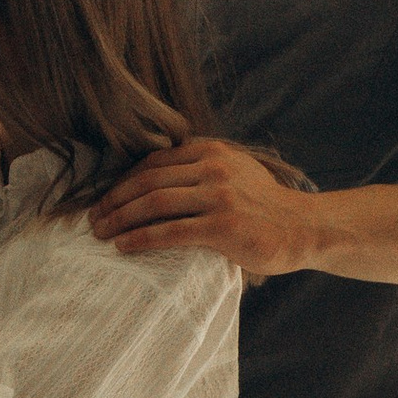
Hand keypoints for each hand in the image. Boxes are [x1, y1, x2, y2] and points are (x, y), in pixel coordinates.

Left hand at [89, 138, 320, 277]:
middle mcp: (213, 168)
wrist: (304, 228)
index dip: (122, 182)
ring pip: (153, 204)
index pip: (153, 162)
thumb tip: (154, 180)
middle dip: (113, 201)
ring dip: (119, 219)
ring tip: (100, 234)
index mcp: (211, 151)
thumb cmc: (263, 207)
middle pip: (147, 181)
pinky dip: (140, 239)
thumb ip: (200, 168)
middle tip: (93, 220)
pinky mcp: (222, 227)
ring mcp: (218, 196)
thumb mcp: (234, 171)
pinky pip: (170, 231)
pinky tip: (123, 246)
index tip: (105, 200)